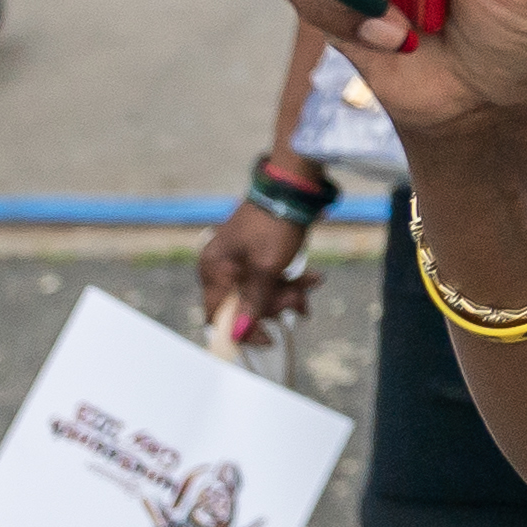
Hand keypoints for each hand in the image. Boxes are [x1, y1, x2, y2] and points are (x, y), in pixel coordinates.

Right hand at [197, 198, 314, 350]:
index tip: (271, 339)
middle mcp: (220, 267)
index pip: (218, 316)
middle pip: (243, 305)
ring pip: (260, 292)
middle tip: (301, 301)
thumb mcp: (266, 268)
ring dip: (288, 293)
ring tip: (312, 284)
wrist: (293, 187)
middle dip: (275, 304)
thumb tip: (237, 334)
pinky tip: (311, 279)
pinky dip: (288, 281)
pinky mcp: (256, 255)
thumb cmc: (275, 225)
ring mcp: (238, 260)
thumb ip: (253, 303)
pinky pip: (268, 278)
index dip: (243, 331)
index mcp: (214, 270)